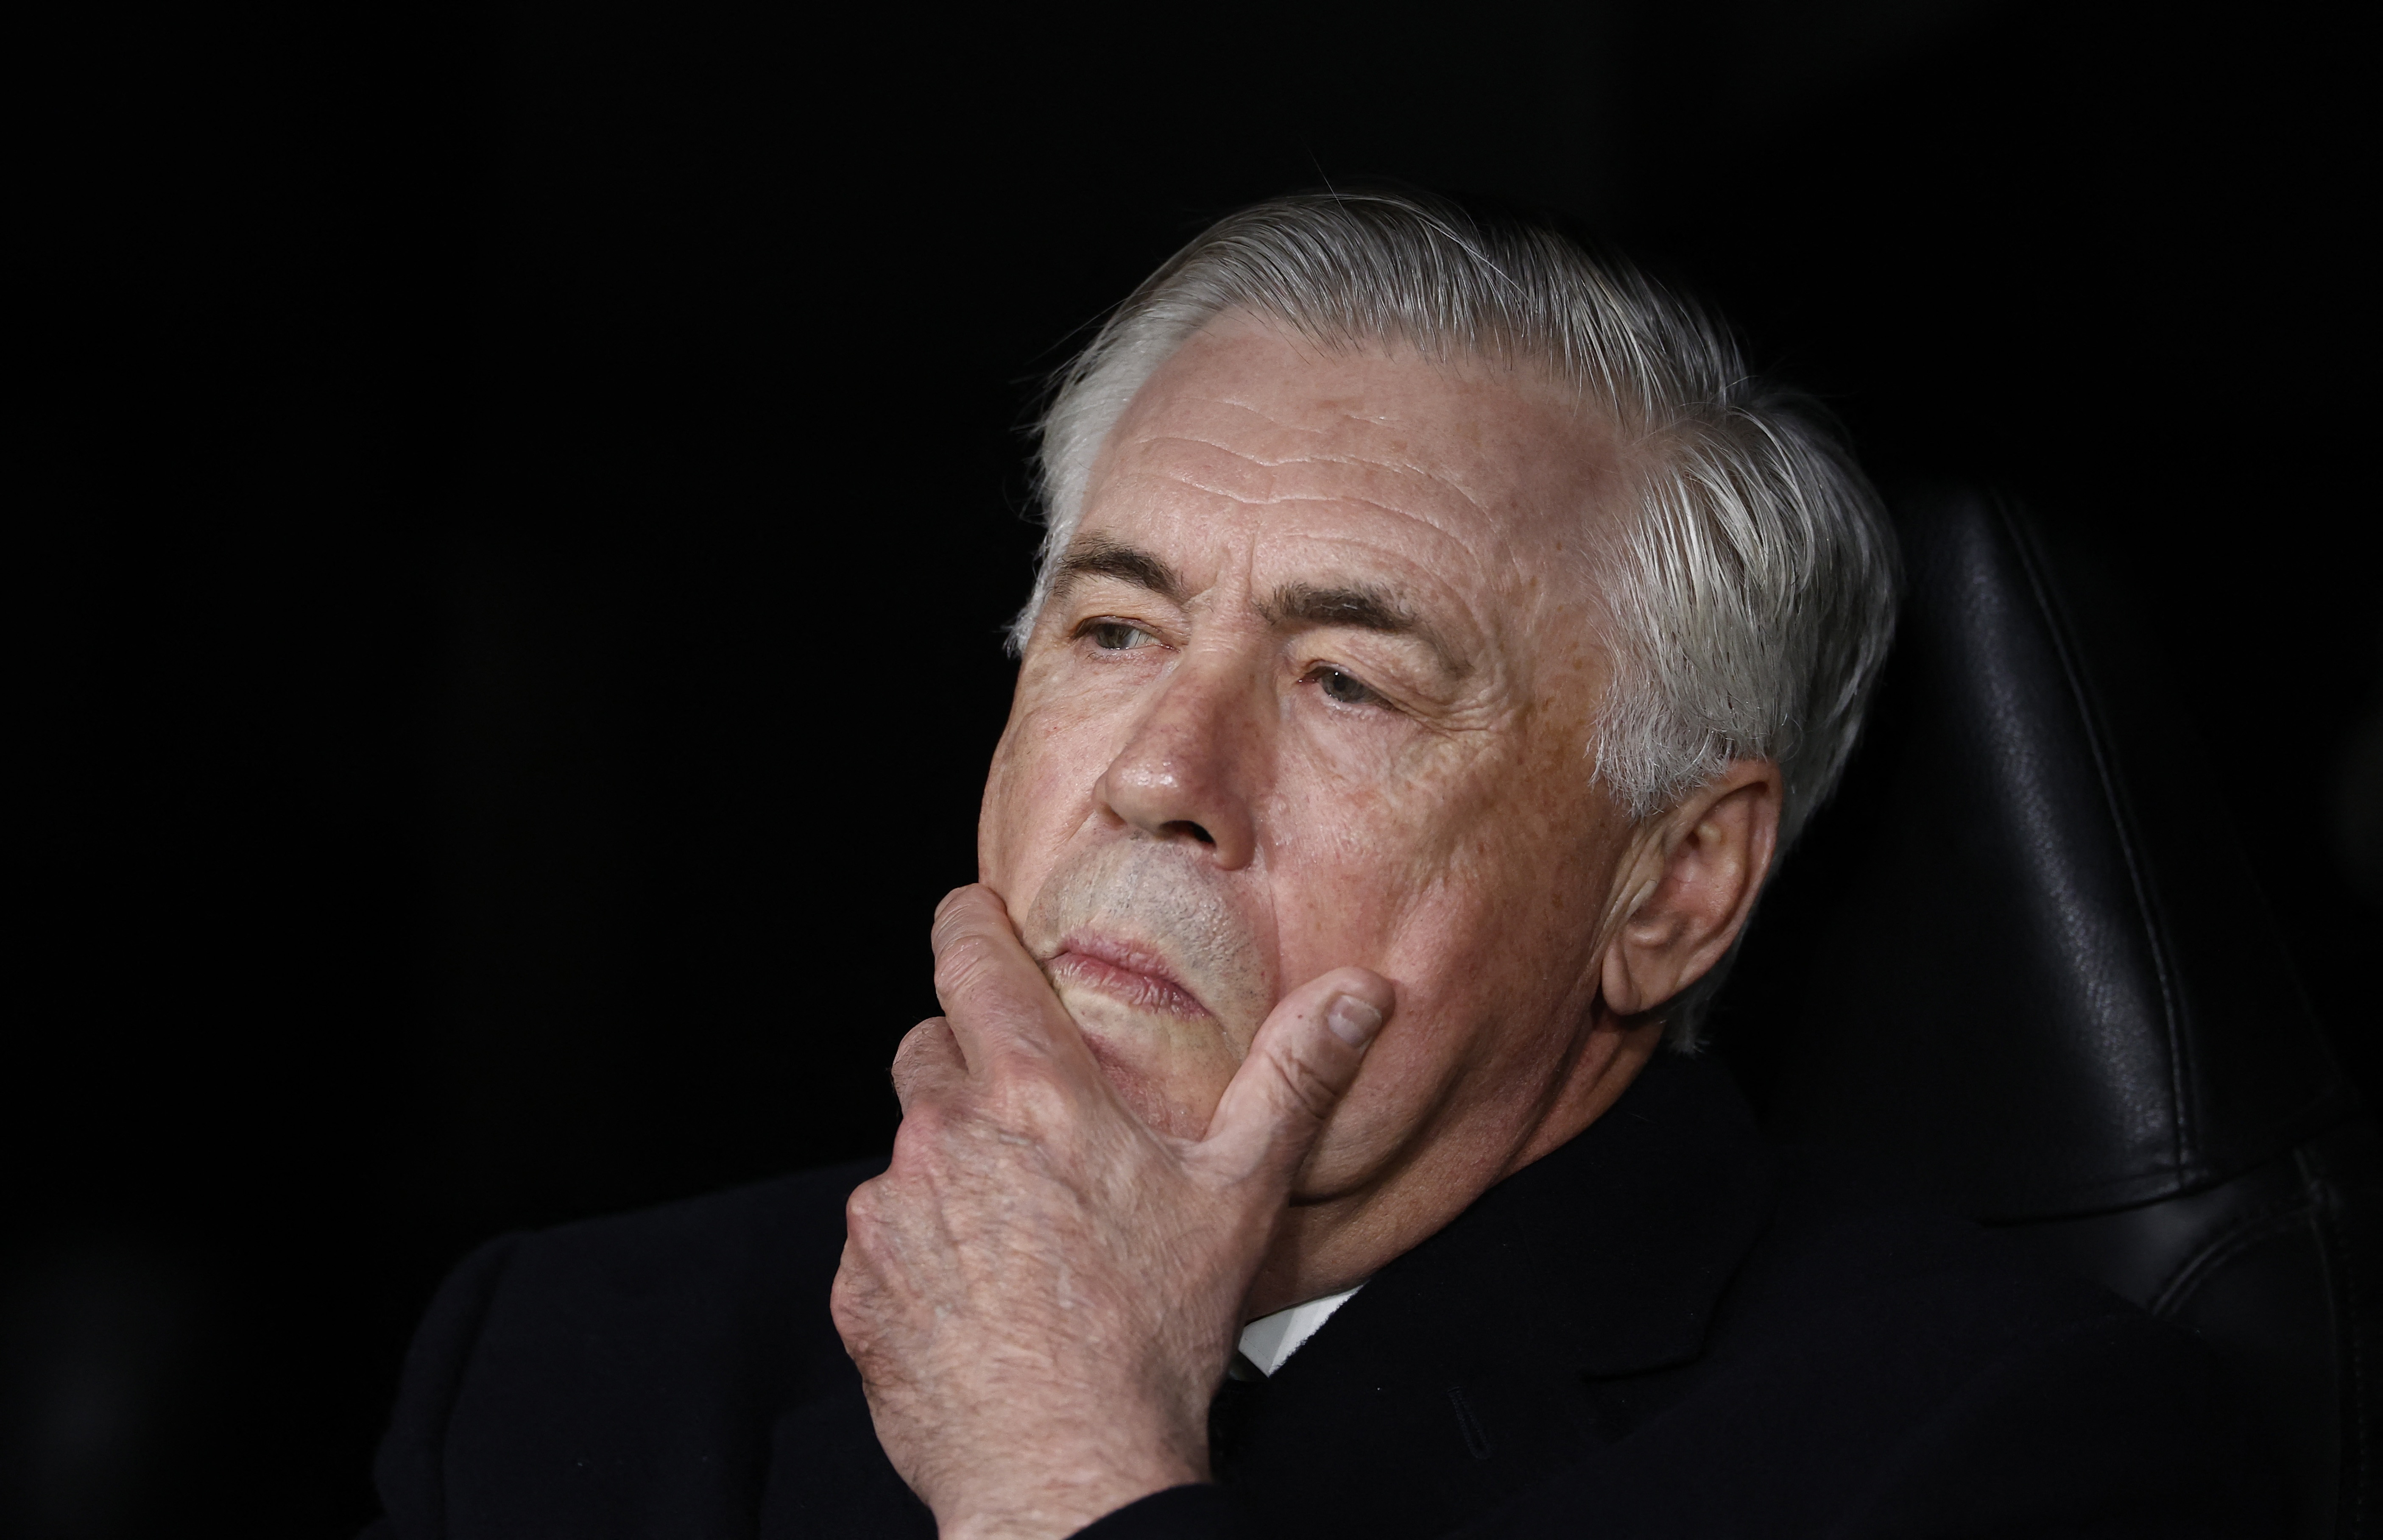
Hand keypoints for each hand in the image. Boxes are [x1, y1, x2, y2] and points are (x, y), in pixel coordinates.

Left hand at [831, 885, 1393, 1539]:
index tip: (970, 915)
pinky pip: (880, 1237)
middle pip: (929, 1051)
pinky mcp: (857, 1286)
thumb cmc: (1153, 1338)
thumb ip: (1294, 1079)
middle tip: (1029, 1121)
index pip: (971, 963)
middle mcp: (945, 1138)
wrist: (1069, 1472)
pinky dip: (919, 1248)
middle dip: (969, 1064)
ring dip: (949, 1167)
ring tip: (1018, 1232)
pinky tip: (979, 1292)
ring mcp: (890, 1213)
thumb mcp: (1240, 1194)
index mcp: (1034, 1097)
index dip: (967, 925)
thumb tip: (1357, 995)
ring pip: (908, 1150)